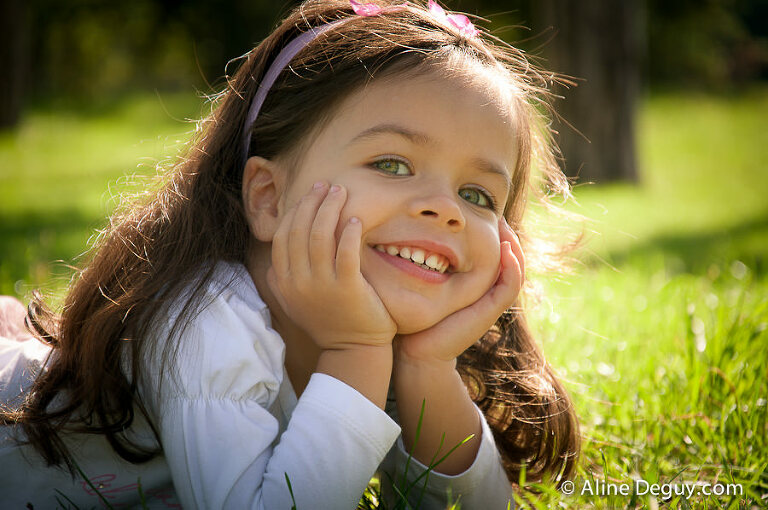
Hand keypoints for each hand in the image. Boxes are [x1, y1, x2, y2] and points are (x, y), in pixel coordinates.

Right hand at [267, 182, 396, 349]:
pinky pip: (346, 252)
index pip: (283, 236)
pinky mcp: (348, 289)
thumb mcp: (295, 303)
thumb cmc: (328, 323)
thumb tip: (274, 261)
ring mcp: (322, 286)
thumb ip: (281, 281)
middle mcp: (299, 282)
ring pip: (321, 235)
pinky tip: (355, 219)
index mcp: (284, 282)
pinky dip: (349, 232)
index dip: (295, 211)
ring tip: (341, 191)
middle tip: (325, 185)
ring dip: (330, 208)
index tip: (308, 194)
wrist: (352, 351)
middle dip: (312, 201)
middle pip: (300, 230)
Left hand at [393, 218, 524, 365]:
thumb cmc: (413, 318)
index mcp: (474, 288)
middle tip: (500, 215)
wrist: (415, 352)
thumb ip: (420, 263)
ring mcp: (490, 304)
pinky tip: (505, 249)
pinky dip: (512, 267)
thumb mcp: (419, 284)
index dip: (495, 236)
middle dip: (508, 236)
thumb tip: (408, 236)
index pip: (494, 257)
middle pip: (510, 261)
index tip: (486, 214)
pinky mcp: (489, 312)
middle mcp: (486, 294)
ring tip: (505, 226)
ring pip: (515, 271)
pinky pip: (509, 286)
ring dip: (514, 247)